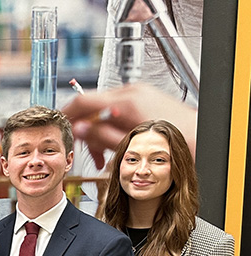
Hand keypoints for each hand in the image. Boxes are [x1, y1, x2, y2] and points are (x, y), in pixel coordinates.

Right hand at [60, 83, 196, 168]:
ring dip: (101, 134)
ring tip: (106, 156)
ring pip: (106, 112)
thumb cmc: (174, 142)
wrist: (203, 140)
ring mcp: (140, 94)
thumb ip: (101, 136)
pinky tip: (118, 144)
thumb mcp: (129, 144)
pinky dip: (114, 127)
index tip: (59, 126)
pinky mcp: (146, 100)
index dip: (66, 115)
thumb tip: (80, 130)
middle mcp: (132, 92)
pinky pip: (120, 112)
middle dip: (88, 133)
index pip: (82, 101)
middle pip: (94, 108)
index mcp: (126, 100)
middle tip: (92, 156)